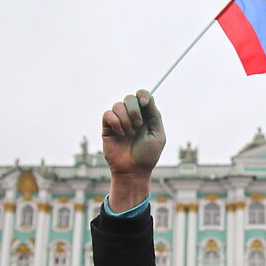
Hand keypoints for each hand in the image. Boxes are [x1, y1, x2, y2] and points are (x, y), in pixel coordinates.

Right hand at [102, 90, 165, 211]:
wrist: (133, 171)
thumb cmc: (148, 155)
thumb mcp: (158, 135)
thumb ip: (154, 115)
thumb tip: (146, 98)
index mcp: (146, 117)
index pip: (143, 96)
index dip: (142, 95)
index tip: (144, 103)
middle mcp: (132, 116)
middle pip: (130, 97)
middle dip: (134, 109)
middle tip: (138, 125)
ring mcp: (119, 121)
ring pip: (118, 105)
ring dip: (125, 119)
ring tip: (130, 134)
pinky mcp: (108, 127)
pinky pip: (108, 114)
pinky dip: (115, 123)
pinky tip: (120, 134)